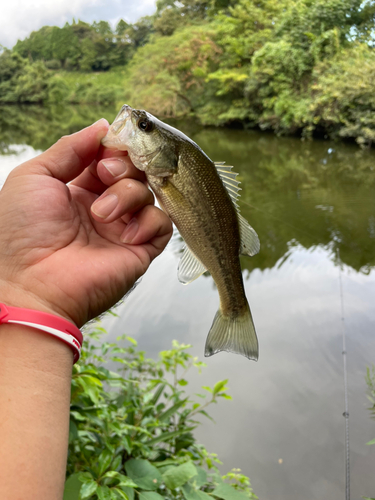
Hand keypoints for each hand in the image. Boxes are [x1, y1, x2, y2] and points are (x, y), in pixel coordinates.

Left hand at [0, 119, 171, 326]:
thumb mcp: (35, 176)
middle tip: (105, 174)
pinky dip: (147, 222)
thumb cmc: (21, 232)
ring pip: (148, 192)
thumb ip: (70, 148)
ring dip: (128, 195)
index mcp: (79, 189)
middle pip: (133, 170)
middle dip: (123, 165)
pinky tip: (123, 236)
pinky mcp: (141, 249)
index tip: (110, 142)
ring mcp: (123, 228)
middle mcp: (105, 206)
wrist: (30, 284)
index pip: (110, 157)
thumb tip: (102, 127)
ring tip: (101, 215)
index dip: (114, 147)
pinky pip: (162, 223)